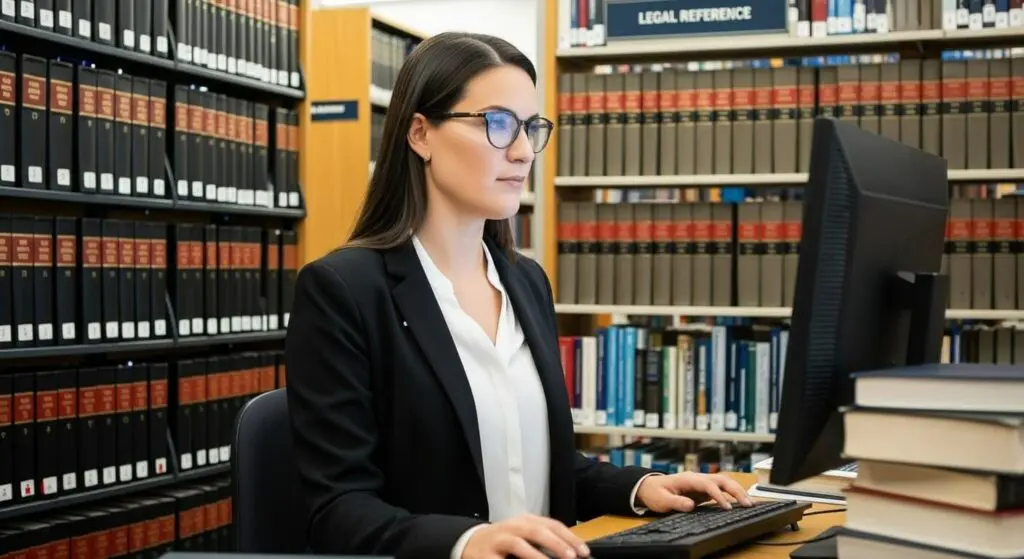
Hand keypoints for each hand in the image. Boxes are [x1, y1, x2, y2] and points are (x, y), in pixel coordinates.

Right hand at [462, 513, 590, 558]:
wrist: (470, 543)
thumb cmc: (504, 541)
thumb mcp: (524, 534)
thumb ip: (545, 539)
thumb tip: (572, 552)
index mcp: (526, 521)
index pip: (552, 525)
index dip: (569, 537)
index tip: (583, 551)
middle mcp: (513, 527)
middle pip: (537, 531)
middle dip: (556, 544)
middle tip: (571, 556)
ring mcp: (499, 540)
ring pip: (519, 545)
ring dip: (537, 556)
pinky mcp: (486, 556)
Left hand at [635, 472, 752, 512]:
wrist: (649, 487)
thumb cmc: (655, 493)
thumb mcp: (662, 500)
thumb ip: (676, 502)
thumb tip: (690, 505)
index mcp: (688, 478)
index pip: (708, 484)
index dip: (719, 495)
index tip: (728, 507)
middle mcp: (697, 478)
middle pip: (721, 480)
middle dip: (736, 491)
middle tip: (748, 504)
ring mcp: (701, 482)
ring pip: (724, 482)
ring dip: (737, 491)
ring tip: (749, 503)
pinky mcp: (703, 488)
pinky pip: (722, 489)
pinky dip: (733, 494)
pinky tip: (741, 502)